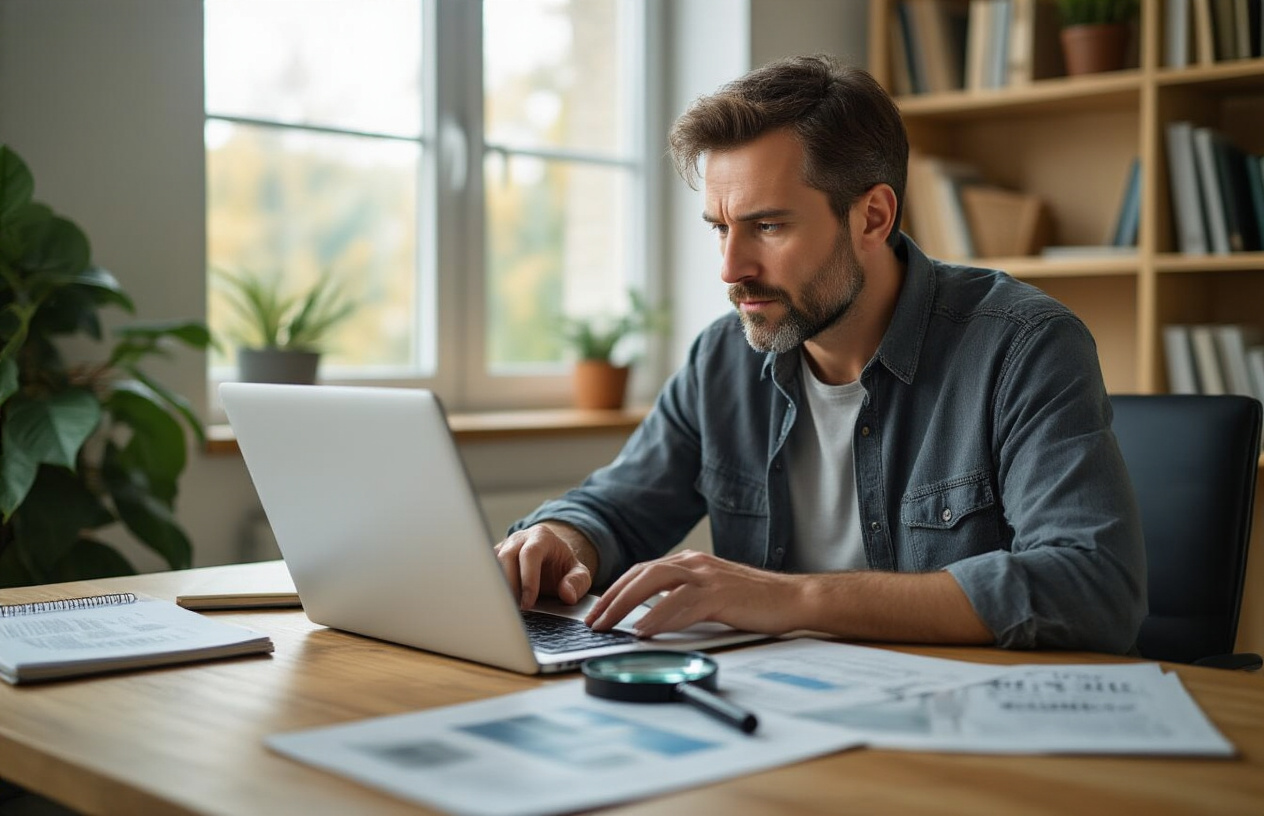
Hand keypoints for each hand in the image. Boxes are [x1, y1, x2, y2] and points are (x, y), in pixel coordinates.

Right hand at [494, 522, 595, 609]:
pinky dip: (490, 587)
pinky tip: (497, 604)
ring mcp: (503, 546)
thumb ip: (577, 582)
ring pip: (492, 563)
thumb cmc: (562, 567)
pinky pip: (486, 571)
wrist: (550, 558)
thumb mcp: (579, 573)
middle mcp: (519, 538)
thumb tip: (567, 595)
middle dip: (509, 585)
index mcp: (541, 537)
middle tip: (515, 609)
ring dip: (498, 587)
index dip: (528, 579)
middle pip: (506, 556)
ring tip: (507, 608)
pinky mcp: (493, 558)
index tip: (528, 603)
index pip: (530, 554)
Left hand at [584, 549, 799, 635]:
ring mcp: (707, 576)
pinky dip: (659, 617)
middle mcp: (695, 563)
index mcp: (690, 562)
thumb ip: (683, 598)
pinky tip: (644, 630)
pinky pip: (682, 603)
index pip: (642, 571)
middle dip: (613, 597)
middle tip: (593, 620)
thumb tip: (650, 617)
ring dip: (627, 605)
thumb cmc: (754, 601)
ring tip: (609, 625)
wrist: (793, 598)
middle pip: (642, 574)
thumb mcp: (711, 594)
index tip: (597, 610)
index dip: (616, 590)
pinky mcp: (721, 594)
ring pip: (655, 583)